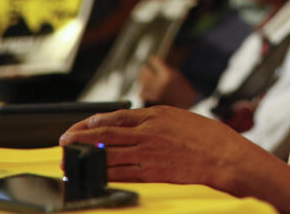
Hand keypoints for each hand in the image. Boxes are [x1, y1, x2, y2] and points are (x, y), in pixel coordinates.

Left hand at [59, 106, 260, 191]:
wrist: (225, 157)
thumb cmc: (210, 138)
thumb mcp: (181, 119)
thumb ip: (158, 121)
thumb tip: (138, 126)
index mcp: (156, 115)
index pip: (117, 116)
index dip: (94, 121)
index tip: (81, 125)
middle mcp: (148, 131)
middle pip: (106, 134)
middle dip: (81, 138)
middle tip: (63, 141)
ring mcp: (149, 152)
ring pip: (109, 154)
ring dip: (86, 158)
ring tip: (69, 161)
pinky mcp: (153, 172)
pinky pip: (122, 173)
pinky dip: (104, 174)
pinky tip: (93, 176)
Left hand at [138, 56, 197, 107]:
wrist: (186, 100)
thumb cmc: (180, 85)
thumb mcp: (174, 73)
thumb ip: (163, 68)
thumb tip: (150, 64)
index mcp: (168, 74)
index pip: (155, 62)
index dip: (153, 60)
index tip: (152, 59)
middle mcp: (161, 82)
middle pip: (146, 72)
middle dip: (145, 69)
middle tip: (145, 68)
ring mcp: (157, 91)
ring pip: (143, 82)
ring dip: (142, 78)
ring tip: (143, 77)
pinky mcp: (154, 99)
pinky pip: (142, 93)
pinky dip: (142, 90)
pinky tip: (144, 87)